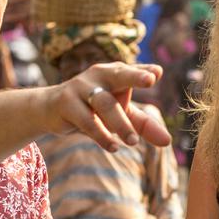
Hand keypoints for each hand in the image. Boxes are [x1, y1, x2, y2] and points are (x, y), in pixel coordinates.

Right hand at [48, 61, 170, 150]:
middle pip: (119, 75)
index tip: (157, 73)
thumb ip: (144, 125)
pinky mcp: (66, 103)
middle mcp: (99, 75)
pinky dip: (101, 134)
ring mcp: (81, 87)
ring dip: (120, 123)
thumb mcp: (120, 114)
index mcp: (115, 73)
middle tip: (150, 80)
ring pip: (104, 103)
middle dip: (134, 76)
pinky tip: (113, 147)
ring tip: (133, 141)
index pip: (132, 71)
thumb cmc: (93, 108)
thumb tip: (168, 141)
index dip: (144, 71)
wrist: (50, 109)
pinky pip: (86, 120)